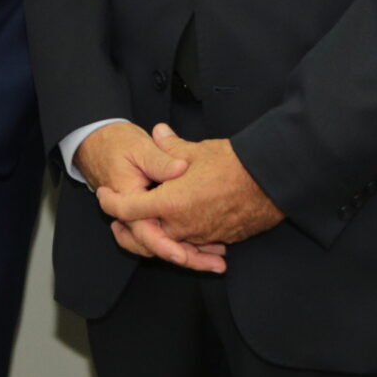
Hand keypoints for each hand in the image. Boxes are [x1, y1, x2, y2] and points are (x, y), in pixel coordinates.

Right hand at [75, 122, 225, 272]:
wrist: (98, 143)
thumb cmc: (117, 143)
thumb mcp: (139, 147)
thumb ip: (160, 161)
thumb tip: (181, 169)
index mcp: (128, 200)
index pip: (144, 232)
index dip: (165, 246)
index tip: (184, 256)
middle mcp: (133, 216)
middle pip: (158, 246)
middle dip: (188, 259)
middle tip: (217, 264)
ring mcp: (140, 218)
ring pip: (164, 244)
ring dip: (190, 254)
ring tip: (217, 260)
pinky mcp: (148, 215)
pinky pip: (165, 235)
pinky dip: (184, 243)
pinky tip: (207, 245)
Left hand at [95, 125, 283, 264]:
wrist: (273, 182)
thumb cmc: (234, 165)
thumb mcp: (197, 150)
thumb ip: (171, 146)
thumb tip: (158, 133)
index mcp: (170, 204)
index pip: (128, 209)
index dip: (111, 203)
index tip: (104, 195)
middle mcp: (182, 226)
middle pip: (144, 234)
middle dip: (128, 228)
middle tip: (116, 221)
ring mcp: (200, 236)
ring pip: (169, 242)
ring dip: (155, 235)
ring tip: (145, 226)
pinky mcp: (218, 240)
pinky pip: (192, 244)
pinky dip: (181, 240)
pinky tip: (180, 231)